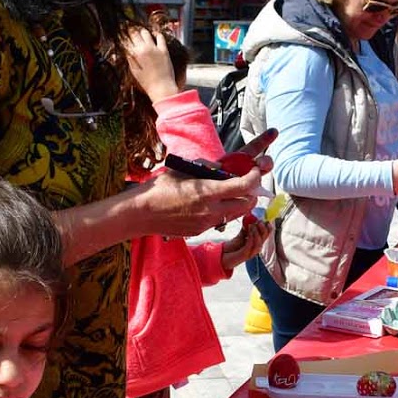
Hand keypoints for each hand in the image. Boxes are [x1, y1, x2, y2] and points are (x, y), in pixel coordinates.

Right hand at [121, 26, 180, 102]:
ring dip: (142, 32)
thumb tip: (123, 51)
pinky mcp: (163, 50)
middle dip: (131, 33)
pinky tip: (155, 37)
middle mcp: (142, 49)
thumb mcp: (133, 71)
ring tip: (142, 35)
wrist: (161, 88)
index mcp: (133, 55)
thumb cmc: (146, 83)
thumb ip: (129, 59)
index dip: (124, 37)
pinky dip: (156, 35)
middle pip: (133, 33)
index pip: (125, 40)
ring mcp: (154, 48)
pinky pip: (160, 36)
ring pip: (145, 32)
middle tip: (132, 35)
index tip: (124, 37)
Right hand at [136, 162, 264, 238]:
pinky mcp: (200, 231)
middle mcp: (211, 210)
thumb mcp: (183, 171)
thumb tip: (221, 166)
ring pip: (235, 214)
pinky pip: (220, 221)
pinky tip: (210, 205)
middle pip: (246, 204)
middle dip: (250, 194)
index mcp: (207, 192)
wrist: (142, 214)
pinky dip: (222, 212)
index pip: (244, 186)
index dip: (254, 177)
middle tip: (246, 185)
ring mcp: (207, 223)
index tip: (254, 171)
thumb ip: (205, 168)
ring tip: (229, 194)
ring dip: (238, 204)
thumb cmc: (160, 188)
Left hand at [222, 213, 270, 269]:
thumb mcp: (241, 235)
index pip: (266, 235)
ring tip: (252, 225)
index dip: (268, 227)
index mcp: (257, 242)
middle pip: (264, 238)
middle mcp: (256, 248)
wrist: (223, 255)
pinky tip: (249, 229)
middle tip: (259, 221)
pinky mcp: (245, 254)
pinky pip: (251, 245)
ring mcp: (251, 252)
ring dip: (257, 232)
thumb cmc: (233, 247)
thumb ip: (246, 228)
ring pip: (259, 243)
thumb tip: (249, 217)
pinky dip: (251, 236)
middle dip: (263, 228)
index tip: (265, 219)